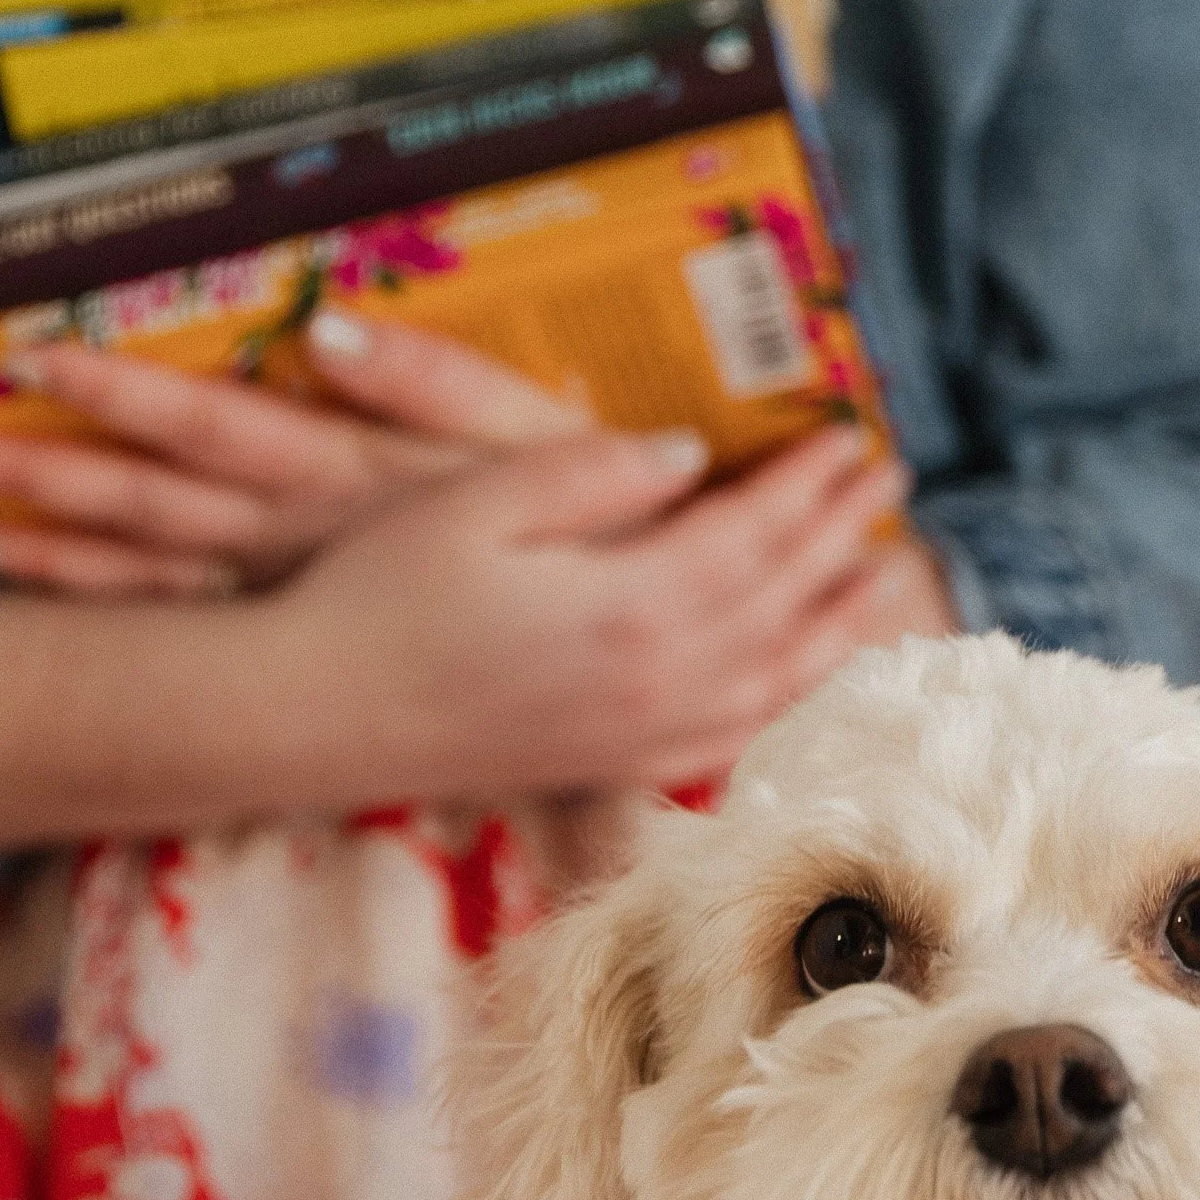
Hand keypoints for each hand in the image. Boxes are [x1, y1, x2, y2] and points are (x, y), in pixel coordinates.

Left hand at [0, 313, 587, 595]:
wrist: (647, 633)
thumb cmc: (598, 521)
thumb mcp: (530, 444)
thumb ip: (434, 382)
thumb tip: (323, 328)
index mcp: (356, 481)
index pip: (214, 432)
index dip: (119, 400)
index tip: (29, 360)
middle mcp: (312, 542)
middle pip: (152, 510)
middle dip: (45, 480)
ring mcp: (310, 594)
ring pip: (159, 578)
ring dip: (55, 557)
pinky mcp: (327, 627)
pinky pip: (200, 628)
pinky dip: (117, 611)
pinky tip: (46, 585)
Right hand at [262, 412, 915, 800]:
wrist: (309, 715)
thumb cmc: (376, 594)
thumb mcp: (477, 500)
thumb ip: (594, 472)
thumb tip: (691, 455)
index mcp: (631, 605)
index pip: (754, 534)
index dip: (808, 481)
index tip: (851, 432)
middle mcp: (654, 681)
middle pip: (780, 600)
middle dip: (841, 534)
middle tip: (890, 479)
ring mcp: (636, 735)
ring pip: (771, 677)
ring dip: (832, 620)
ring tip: (881, 573)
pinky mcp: (608, 767)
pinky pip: (728, 733)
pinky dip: (780, 696)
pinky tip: (796, 671)